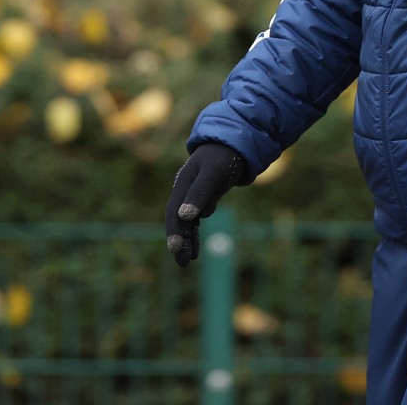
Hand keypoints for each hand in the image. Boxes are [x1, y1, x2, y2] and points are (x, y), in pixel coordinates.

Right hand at [164, 143, 246, 266]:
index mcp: (183, 183)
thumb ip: (200, 192)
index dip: (174, 231)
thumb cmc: (223, 156)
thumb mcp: (213, 173)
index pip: (173, 211)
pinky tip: (196, 246)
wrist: (233, 143)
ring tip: (190, 259)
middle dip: (179, 241)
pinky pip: (195, 218)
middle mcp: (184, 190)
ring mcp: (192, 194)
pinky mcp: (203, 197)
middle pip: (178, 219)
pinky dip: (194, 232)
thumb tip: (185, 216)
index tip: (176, 249)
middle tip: (183, 263)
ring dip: (187, 239)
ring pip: (186, 222)